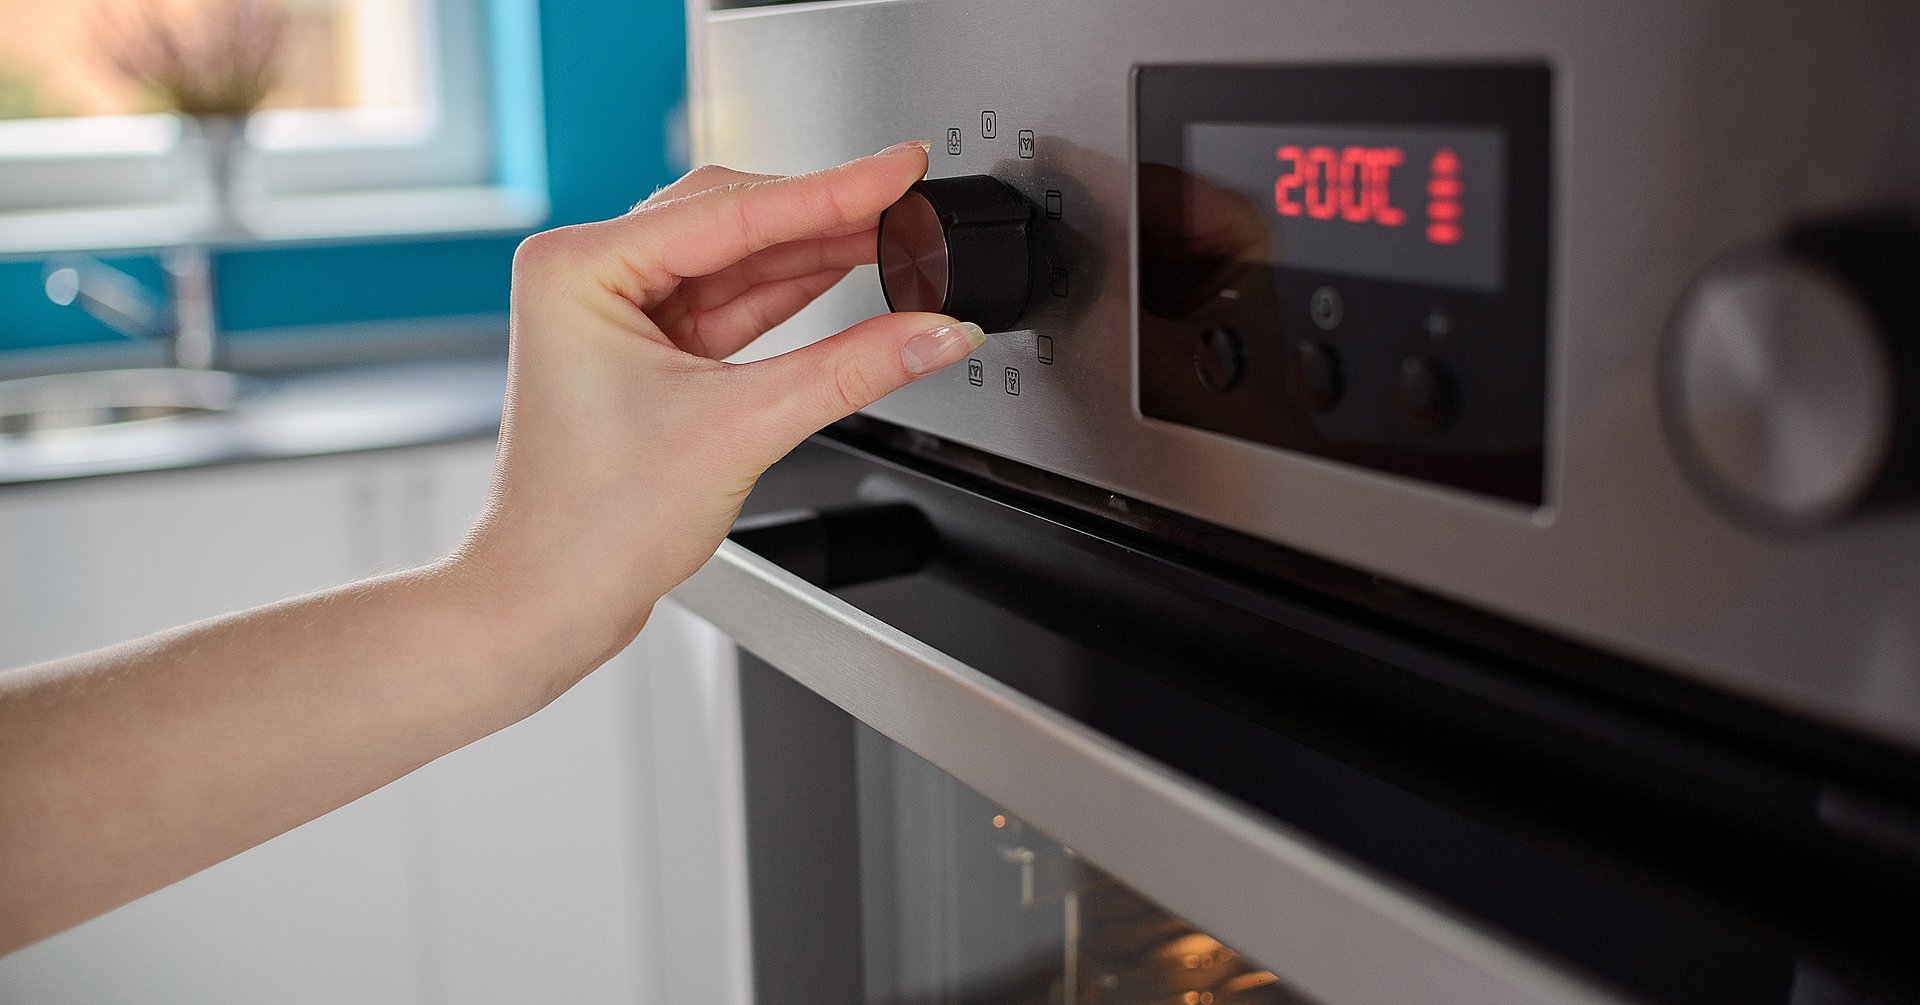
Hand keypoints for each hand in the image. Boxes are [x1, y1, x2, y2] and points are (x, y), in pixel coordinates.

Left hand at [453, 141, 981, 689]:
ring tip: (893, 237)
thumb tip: (935, 332)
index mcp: (580, 268)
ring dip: (813, 251)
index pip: (733, 212)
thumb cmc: (592, 526)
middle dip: (825, 214)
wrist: (551, 599)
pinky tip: (844, 274)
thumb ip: (851, 370)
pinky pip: (728, 299)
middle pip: (733, 218)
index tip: (897, 168)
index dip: (832, 190)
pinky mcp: (642, 346)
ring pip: (735, 257)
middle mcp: (587, 274)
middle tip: (906, 200)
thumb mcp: (740, 429)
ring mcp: (613, 309)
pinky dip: (787, 293)